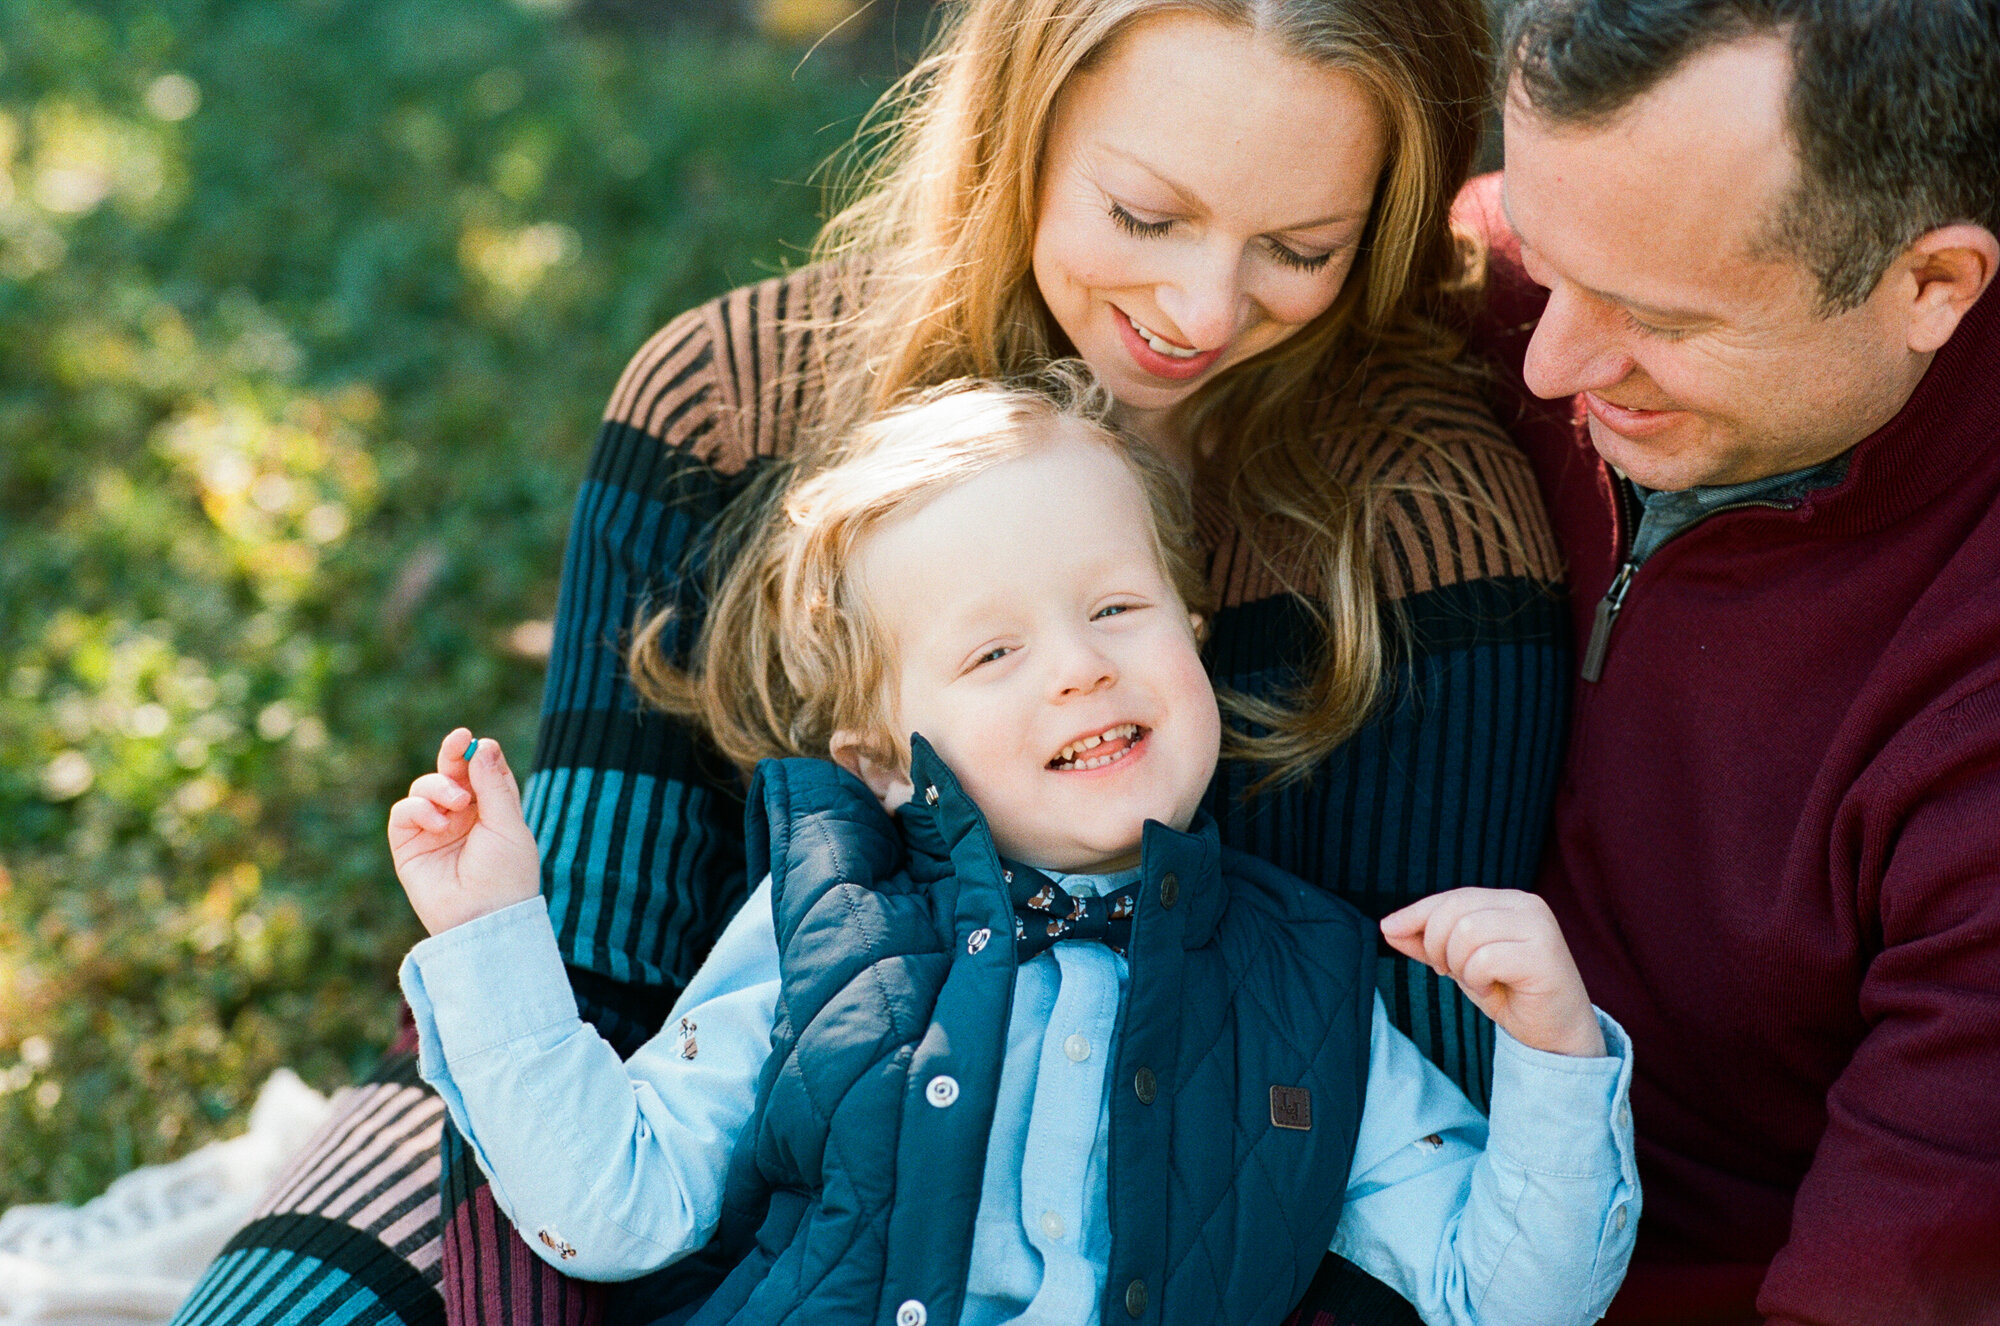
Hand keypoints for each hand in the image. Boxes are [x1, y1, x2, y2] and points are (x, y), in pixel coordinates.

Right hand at [387, 728, 541, 935]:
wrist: (482, 918)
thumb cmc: (505, 875)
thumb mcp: (507, 825)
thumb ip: (494, 785)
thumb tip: (485, 745)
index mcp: (492, 811)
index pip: (482, 772)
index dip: (478, 754)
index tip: (474, 741)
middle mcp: (462, 817)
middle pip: (452, 773)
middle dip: (453, 754)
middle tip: (459, 740)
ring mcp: (434, 829)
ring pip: (424, 787)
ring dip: (439, 787)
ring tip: (458, 804)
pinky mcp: (409, 845)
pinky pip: (404, 812)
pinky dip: (419, 809)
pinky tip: (439, 824)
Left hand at [1380, 888, 1605, 1057]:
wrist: (1553, 1034)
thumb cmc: (1508, 992)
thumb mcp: (1459, 963)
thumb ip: (1427, 943)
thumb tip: (1387, 926)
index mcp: (1508, 901)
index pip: (1451, 897)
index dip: (1415, 913)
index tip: (1389, 930)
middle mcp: (1527, 905)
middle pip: (1454, 911)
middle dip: (1437, 945)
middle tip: (1449, 972)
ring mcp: (1539, 927)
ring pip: (1467, 932)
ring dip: (1460, 965)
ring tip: (1476, 980)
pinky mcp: (1544, 955)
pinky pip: (1486, 958)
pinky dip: (1478, 978)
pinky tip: (1492, 988)